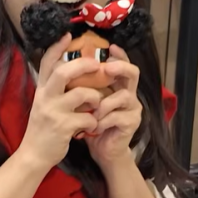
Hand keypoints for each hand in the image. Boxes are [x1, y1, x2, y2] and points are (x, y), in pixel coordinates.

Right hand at [18, 33, 103, 171]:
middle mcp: (45, 98)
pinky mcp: (63, 128)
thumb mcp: (43, 103)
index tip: (68, 35)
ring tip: (97, 102)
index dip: (57, 47)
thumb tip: (69, 70)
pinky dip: (94, 121)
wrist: (34, 154)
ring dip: (95, 96)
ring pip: (81, 94)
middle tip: (96, 64)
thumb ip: (54, 88)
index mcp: (41, 90)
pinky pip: (87, 118)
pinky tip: (92, 126)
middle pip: (63, 73)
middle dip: (83, 65)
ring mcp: (53, 112)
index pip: (46, 63)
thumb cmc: (43, 127)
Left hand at [85, 44, 142, 168]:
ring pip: (123, 95)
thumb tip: (64, 65)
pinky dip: (102, 121)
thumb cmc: (91, 123)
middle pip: (133, 72)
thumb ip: (82, 85)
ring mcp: (132, 108)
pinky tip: (94, 127)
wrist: (102, 151)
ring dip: (103, 103)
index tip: (110, 46)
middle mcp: (128, 93)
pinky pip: (116, 116)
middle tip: (107, 68)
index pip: (121, 63)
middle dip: (120, 67)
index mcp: (116, 84)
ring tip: (91, 112)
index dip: (119, 54)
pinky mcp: (132, 123)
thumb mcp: (84, 101)